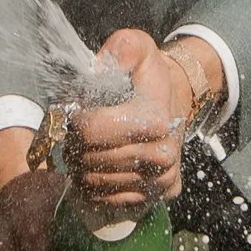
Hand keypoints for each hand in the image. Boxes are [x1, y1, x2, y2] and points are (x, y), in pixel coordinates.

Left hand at [65, 28, 218, 211]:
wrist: (175, 99)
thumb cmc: (149, 74)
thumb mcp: (137, 48)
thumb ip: (121, 48)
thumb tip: (99, 66)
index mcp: (154, 120)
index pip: (92, 131)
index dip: (75, 120)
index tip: (76, 110)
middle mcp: (162, 155)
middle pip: (91, 160)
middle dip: (75, 144)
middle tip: (75, 130)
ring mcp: (161, 180)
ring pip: (97, 184)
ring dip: (81, 166)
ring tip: (84, 146)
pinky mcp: (158, 196)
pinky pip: (111, 202)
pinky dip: (95, 188)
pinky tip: (95, 167)